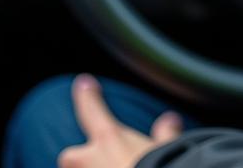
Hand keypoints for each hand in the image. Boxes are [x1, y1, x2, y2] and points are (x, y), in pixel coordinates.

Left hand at [57, 74, 181, 167]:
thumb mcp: (166, 150)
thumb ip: (164, 134)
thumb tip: (170, 120)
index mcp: (110, 140)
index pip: (92, 110)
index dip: (87, 96)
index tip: (82, 83)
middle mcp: (89, 161)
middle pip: (71, 156)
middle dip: (81, 159)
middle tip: (99, 163)